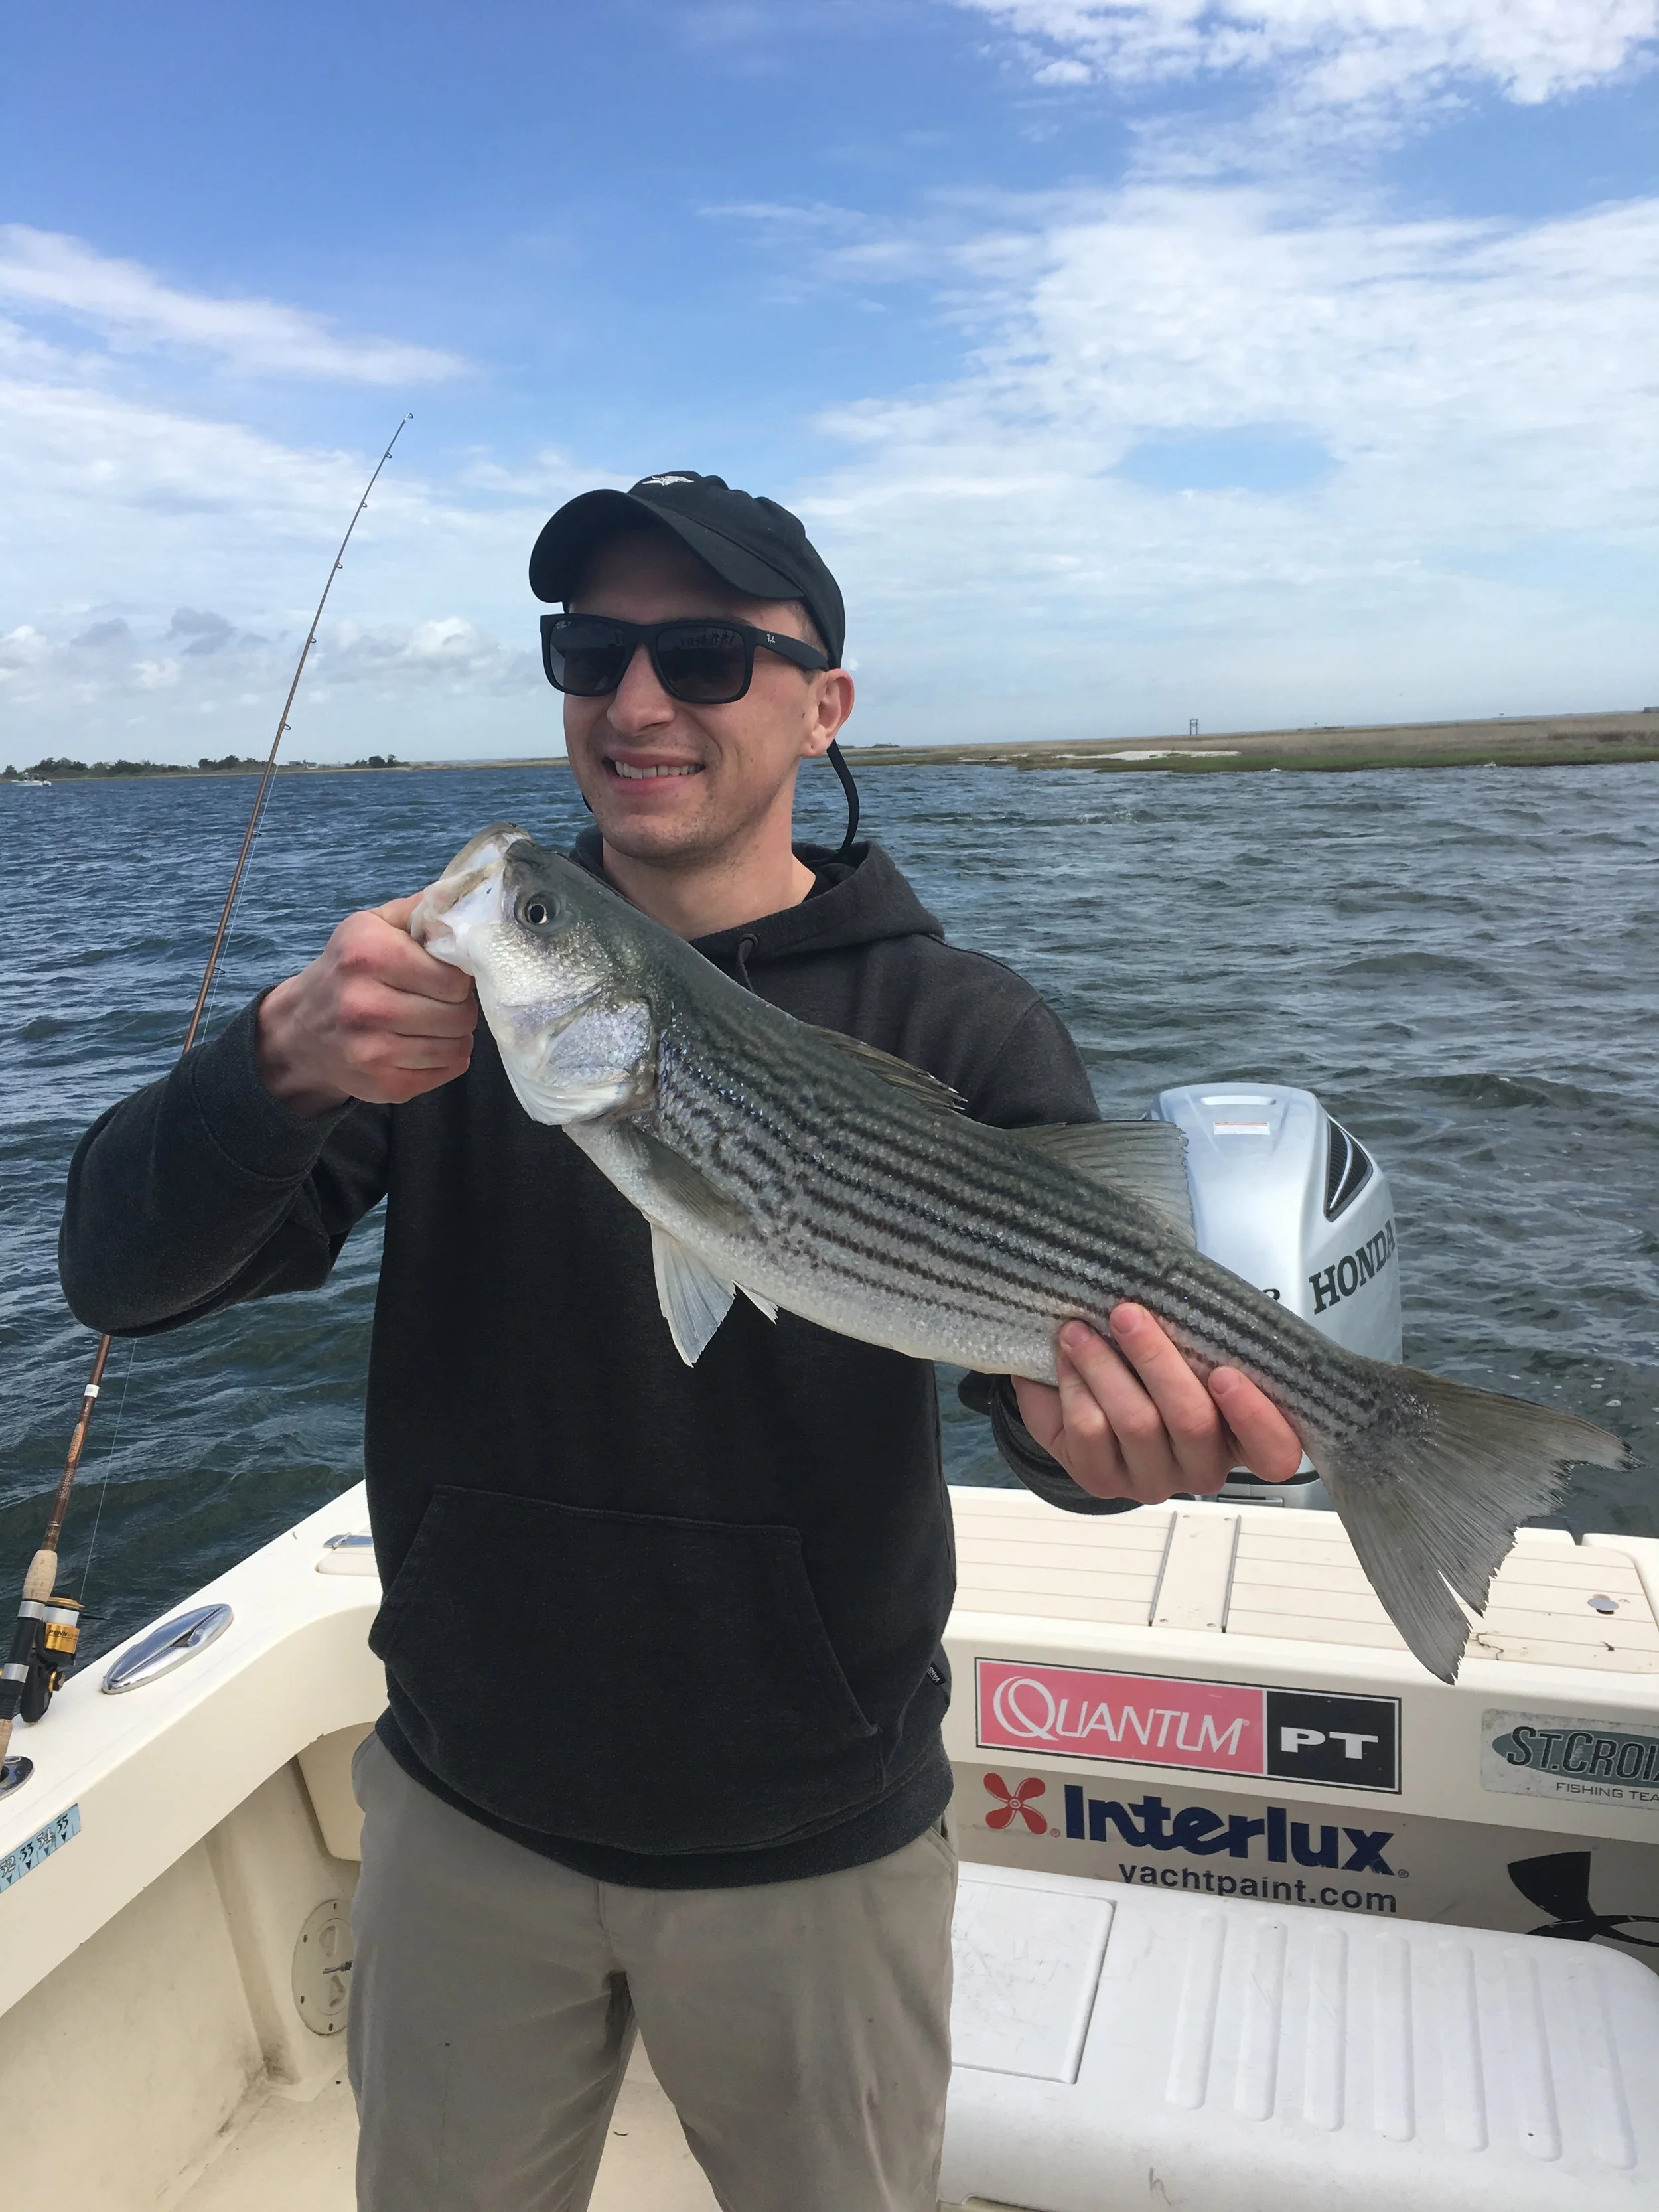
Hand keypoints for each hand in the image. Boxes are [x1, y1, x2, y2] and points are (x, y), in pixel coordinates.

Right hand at [256, 894, 477, 1115]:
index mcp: (367, 954)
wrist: (301, 1030)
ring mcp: (372, 1050)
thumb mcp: (372, 926)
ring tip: (432, 1021)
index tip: (446, 973)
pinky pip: (448, 1070)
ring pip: (458, 1045)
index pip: (454, 975)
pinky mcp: (384, 1085)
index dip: (459, 975)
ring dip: (455, 1033)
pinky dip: (447, 1058)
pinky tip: (424, 1043)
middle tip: (441, 999)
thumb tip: (468, 895)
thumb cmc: (348, 970)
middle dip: (459, 1005)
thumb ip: (421, 909)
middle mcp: (364, 1003)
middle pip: (460, 1013)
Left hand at [1012, 1305, 1302, 1503]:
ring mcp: (1152, 1480)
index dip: (1256, 1418)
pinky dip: (1075, 1387)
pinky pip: (1090, 1432)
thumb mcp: (1187, 1351)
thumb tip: (1177, 1294)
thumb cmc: (1153, 1367)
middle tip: (1126, 1314)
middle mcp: (1202, 1468)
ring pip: (1135, 1423)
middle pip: (1192, 1422)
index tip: (1225, 1373)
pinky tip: (1065, 1359)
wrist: (1086, 1398)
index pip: (1273, 1452)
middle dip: (1156, 1360)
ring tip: (1078, 1329)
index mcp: (1241, 1438)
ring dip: (1103, 1366)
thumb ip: (1198, 1339)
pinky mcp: (1102, 1480)